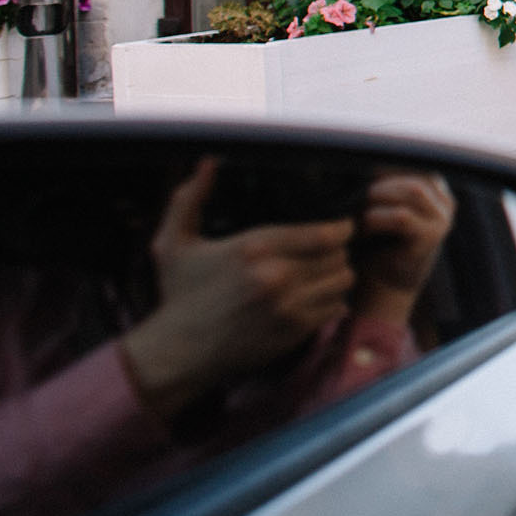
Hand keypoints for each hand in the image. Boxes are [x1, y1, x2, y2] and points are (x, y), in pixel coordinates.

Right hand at [119, 159, 358, 420]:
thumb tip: (208, 162)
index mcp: (255, 247)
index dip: (339, 228)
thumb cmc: (179, 295)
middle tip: (327, 252)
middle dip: (337, 251)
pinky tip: (316, 296)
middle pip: (338, 254)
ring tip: (323, 272)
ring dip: (337, 275)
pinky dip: (332, 301)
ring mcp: (288, 306)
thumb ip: (189, 198)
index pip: (325, 232)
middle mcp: (276, 275)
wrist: (177, 353)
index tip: (336, 228)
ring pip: (342, 280)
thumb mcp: (173, 244)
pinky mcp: (294, 331)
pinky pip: (335, 308)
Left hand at [348, 169, 455, 325]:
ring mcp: (443, 219)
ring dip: (377, 197)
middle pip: (412, 171)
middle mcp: (445, 201)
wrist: (383, 290)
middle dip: (379, 180)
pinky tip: (361, 229)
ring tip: (355, 212)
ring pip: (410, 190)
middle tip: (351, 193)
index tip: (355, 170)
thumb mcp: (380, 207)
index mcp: (435, 189)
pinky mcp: (432, 238)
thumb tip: (357, 152)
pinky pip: (401, 217)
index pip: (413, 160)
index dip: (384, 163)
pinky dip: (376, 219)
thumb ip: (382, 183)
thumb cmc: (375, 245)